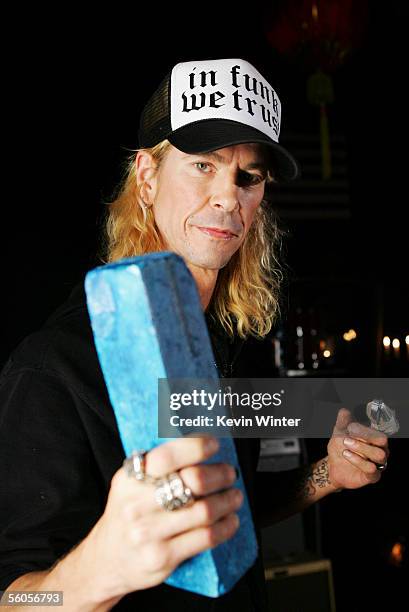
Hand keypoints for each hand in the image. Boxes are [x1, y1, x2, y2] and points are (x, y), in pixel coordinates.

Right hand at [82, 437, 241, 602]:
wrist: (107, 559)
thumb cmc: (127, 513)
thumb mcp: (130, 484)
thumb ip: (156, 465)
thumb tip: (199, 443)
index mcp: (129, 479)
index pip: (167, 456)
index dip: (196, 447)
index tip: (214, 443)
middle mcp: (136, 505)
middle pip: (193, 482)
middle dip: (220, 474)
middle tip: (230, 473)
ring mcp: (149, 533)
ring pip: (205, 511)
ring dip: (228, 500)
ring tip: (235, 496)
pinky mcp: (162, 557)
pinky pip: (205, 538)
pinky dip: (226, 527)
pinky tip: (231, 520)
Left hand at [327, 408, 389, 490]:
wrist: (333, 465)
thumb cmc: (341, 447)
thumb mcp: (339, 432)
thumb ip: (343, 421)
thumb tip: (344, 411)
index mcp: (375, 439)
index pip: (378, 431)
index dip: (364, 429)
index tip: (350, 427)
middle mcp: (381, 450)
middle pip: (383, 441)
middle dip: (365, 436)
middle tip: (347, 437)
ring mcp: (378, 464)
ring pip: (379, 455)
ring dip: (361, 448)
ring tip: (345, 447)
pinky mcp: (372, 477)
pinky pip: (371, 469)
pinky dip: (357, 460)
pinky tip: (346, 455)